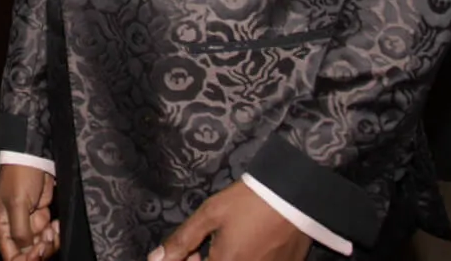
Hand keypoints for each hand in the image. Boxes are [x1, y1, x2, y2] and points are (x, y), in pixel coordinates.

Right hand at [0, 164, 58, 259]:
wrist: (33, 158)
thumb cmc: (19, 176)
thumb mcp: (17, 204)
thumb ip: (20, 231)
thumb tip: (26, 251)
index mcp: (2, 227)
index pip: (11, 256)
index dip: (25, 259)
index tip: (37, 250)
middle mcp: (14, 228)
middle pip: (27, 253)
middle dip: (40, 249)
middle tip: (47, 235)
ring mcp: (28, 223)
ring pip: (40, 245)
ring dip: (49, 240)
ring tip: (53, 226)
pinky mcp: (40, 216)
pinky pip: (48, 234)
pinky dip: (54, 232)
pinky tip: (56, 223)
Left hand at [149, 181, 312, 260]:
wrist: (294, 196)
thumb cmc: (249, 202)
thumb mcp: (210, 214)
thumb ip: (182, 239)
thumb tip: (157, 258)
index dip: (186, 260)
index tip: (189, 250)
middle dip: (203, 260)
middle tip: (203, 244)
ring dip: (223, 258)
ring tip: (226, 242)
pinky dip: (243, 258)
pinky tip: (245, 244)